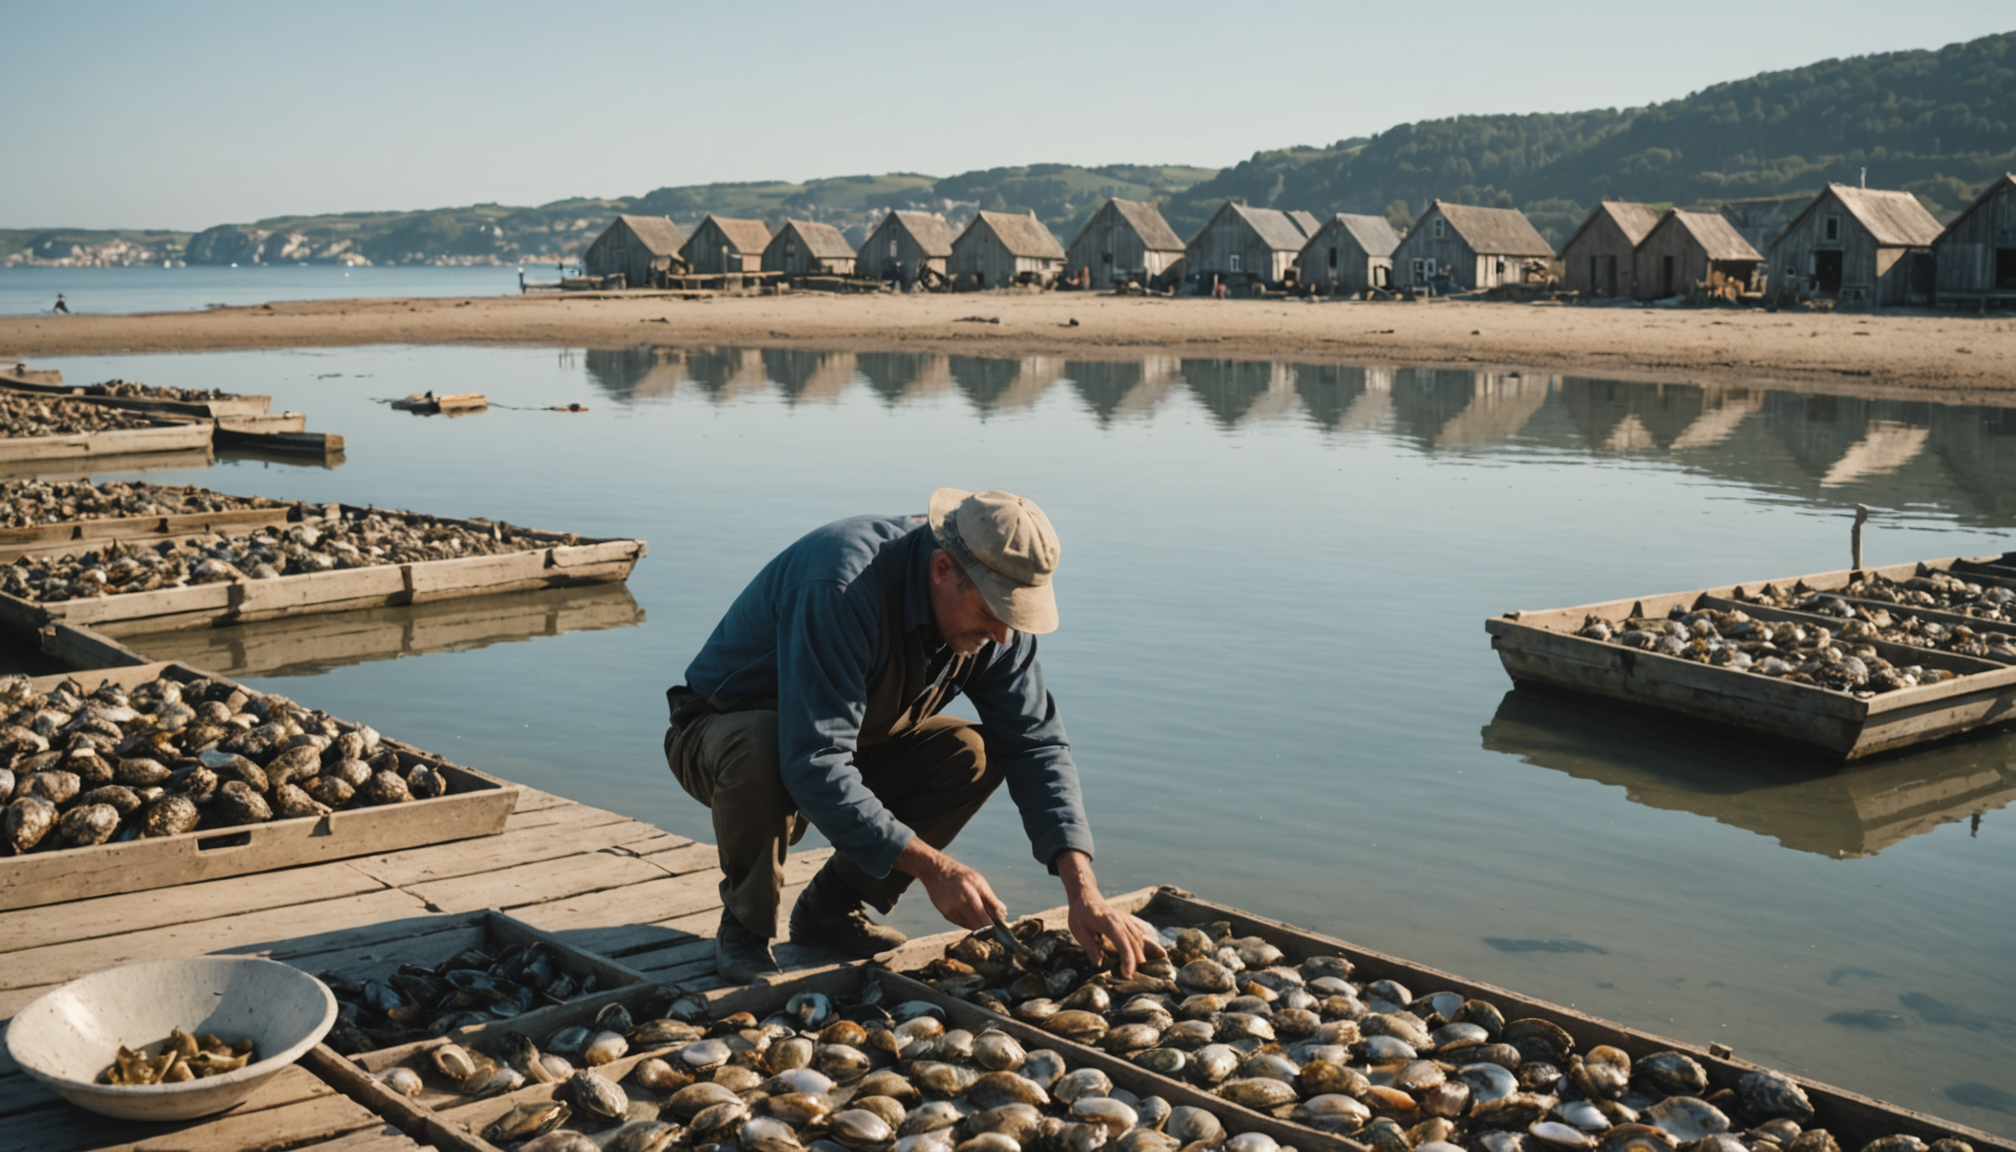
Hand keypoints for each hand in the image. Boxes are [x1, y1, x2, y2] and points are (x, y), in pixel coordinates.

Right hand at [896, 836, 1003, 931]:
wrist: (938, 872)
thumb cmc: (962, 876)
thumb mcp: (980, 883)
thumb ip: (992, 901)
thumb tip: (1002, 915)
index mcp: (970, 898)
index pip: (983, 922)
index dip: (992, 928)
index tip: (998, 929)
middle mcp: (958, 908)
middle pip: (976, 927)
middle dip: (985, 928)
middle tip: (991, 923)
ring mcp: (950, 912)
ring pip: (968, 926)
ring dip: (975, 923)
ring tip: (978, 911)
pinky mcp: (945, 915)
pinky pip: (960, 923)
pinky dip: (967, 920)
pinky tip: (967, 910)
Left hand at [1055, 851, 1164, 976]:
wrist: (1085, 894)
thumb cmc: (1080, 913)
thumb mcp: (1079, 931)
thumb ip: (1090, 947)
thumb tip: (1099, 964)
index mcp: (1109, 923)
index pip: (1123, 944)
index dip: (1128, 961)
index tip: (1127, 975)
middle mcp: (1120, 921)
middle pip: (1134, 943)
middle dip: (1136, 961)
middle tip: (1133, 977)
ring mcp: (1125, 919)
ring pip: (1138, 938)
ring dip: (1140, 954)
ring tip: (1139, 969)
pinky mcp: (1126, 919)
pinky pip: (1138, 932)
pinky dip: (1144, 942)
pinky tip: (1152, 950)